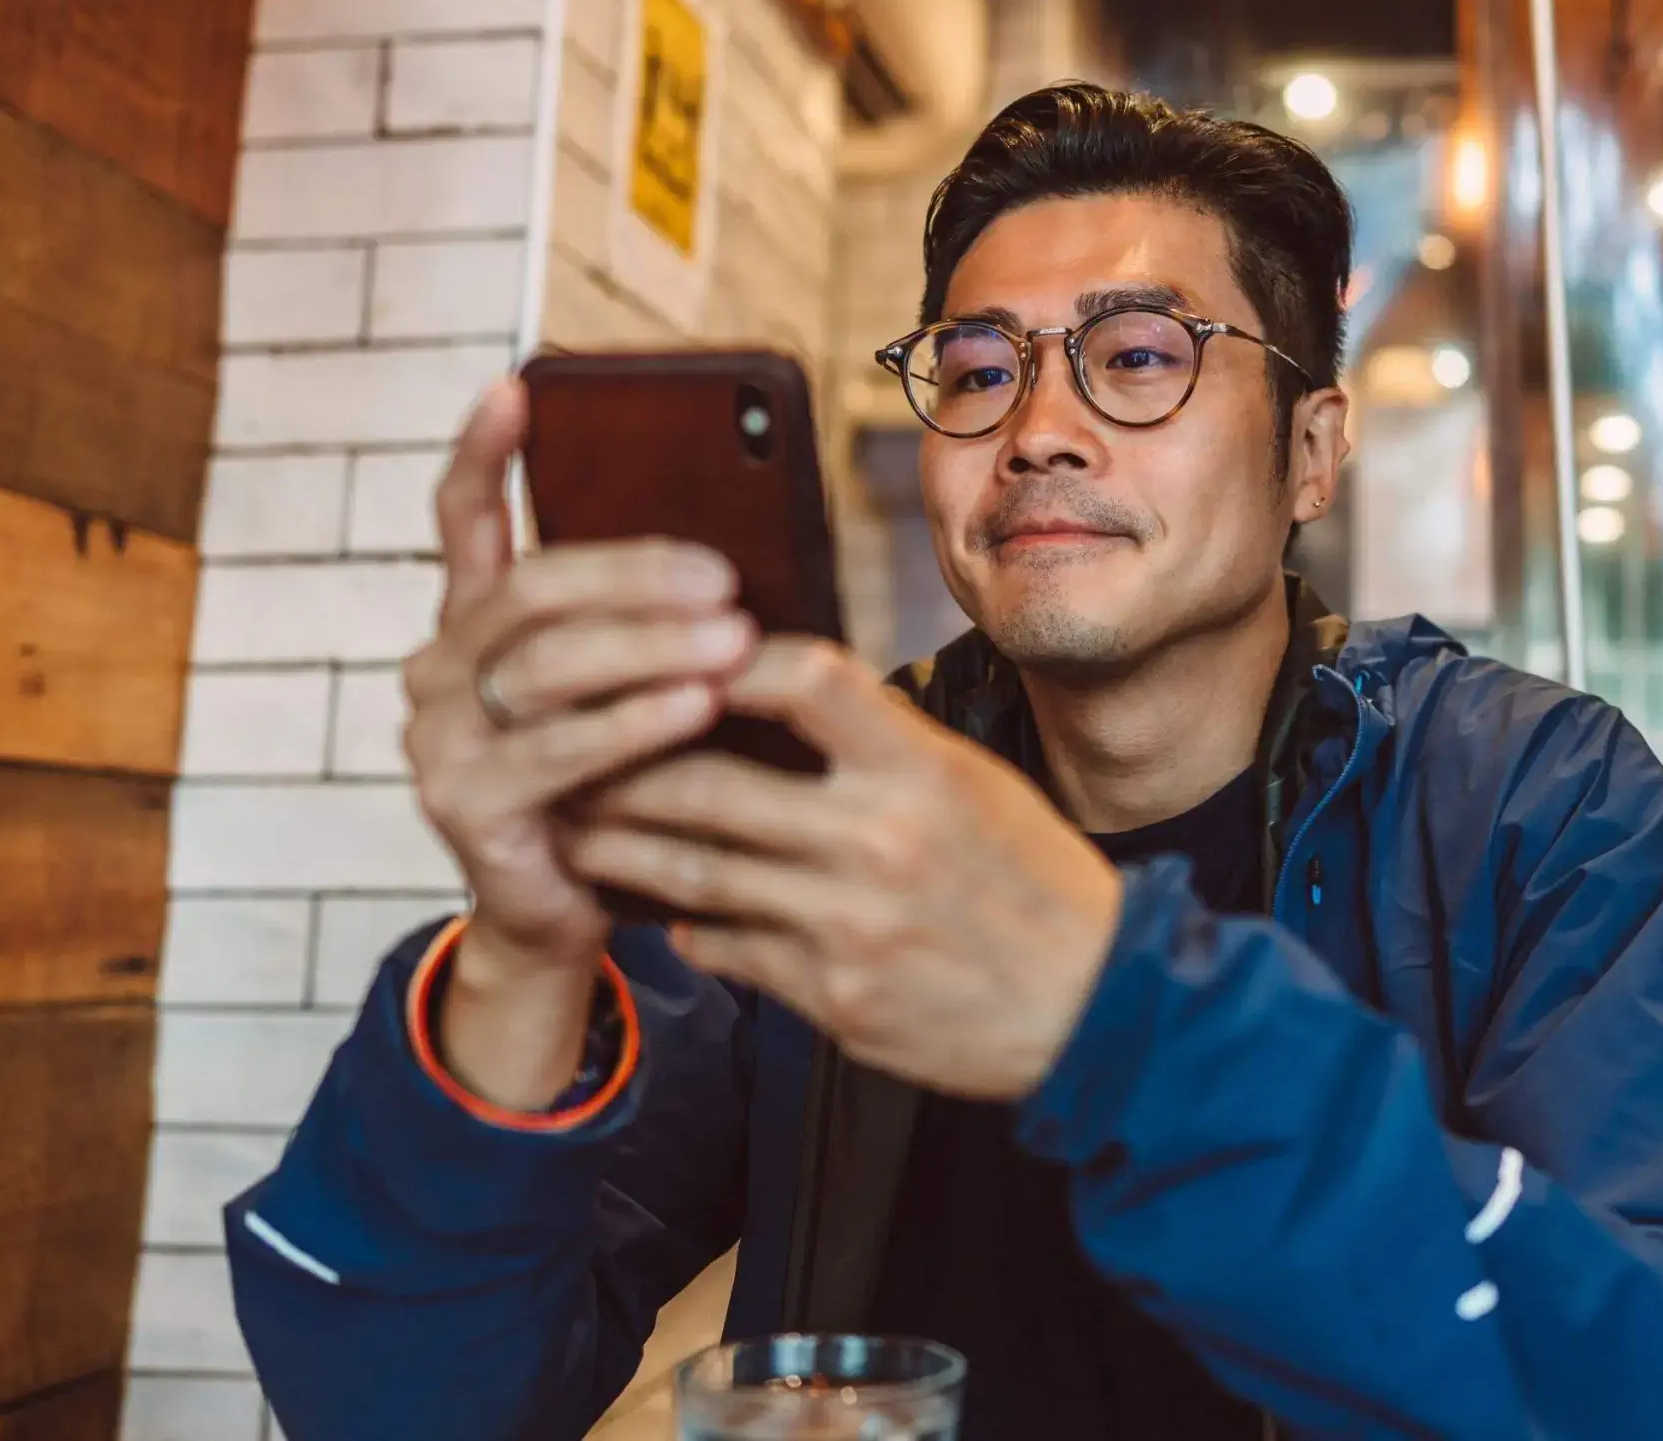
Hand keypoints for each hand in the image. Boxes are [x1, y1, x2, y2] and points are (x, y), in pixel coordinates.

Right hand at [400, 377, 755, 1105]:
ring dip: (648, 647)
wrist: (569, 912)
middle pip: (531, 591)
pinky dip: (634, 724)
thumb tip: (731, 551)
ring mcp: (440, 739)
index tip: (517, 385)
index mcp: (471, 624)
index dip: (485, 452)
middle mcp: (437, 670)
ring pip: (547, 666)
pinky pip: (557, 751)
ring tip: (731, 637)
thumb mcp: (628, 688)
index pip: (463, 520)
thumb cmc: (617, 781)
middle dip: (632, 574)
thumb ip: (643, 624)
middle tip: (722, 574)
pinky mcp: (465, 807)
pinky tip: (698, 707)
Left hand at [564, 638, 1124, 1099]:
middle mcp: (878, 842)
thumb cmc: (1036, 883)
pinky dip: (686, 926)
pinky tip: (661, 912)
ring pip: (694, 875)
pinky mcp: (834, 1000)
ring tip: (576, 829)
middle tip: (565, 752)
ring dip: (620, 849)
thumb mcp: (974, 786)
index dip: (722, 660)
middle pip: (707, 785)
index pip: (801, 678)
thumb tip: (778, 691)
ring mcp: (848, 927)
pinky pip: (729, 950)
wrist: (1096, 1009)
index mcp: (921, 770)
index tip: (672, 653)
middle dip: (620, 768)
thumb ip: (881, 744)